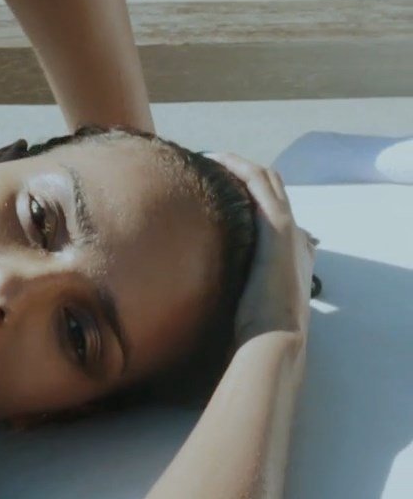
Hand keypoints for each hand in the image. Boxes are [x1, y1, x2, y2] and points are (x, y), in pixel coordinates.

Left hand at [205, 153, 315, 345]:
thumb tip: (202, 298)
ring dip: (240, 165)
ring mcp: (289, 229)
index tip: (221, 194)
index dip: (251, 199)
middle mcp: (295, 238)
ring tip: (211, 157)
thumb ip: (232, 295)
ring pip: (268, 180)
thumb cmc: (255, 334)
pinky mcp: (278, 227)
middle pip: (273, 191)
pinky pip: (259, 182)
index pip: (275, 215)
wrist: (274, 340)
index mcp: (292, 256)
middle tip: (213, 166)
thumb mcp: (244, 308)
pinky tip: (216, 160)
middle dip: (244, 175)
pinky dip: (239, 167)